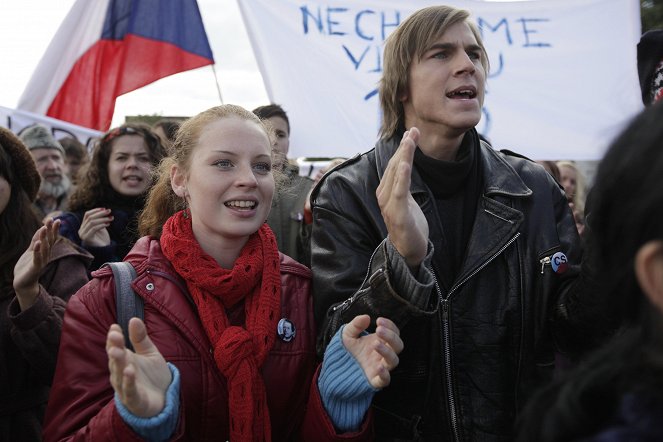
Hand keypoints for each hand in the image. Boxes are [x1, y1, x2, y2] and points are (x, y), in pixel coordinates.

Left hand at [13, 218, 60, 310]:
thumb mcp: (31, 251)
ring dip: (44, 238)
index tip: (56, 219)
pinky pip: (37, 258)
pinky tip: (37, 243)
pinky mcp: (35, 268)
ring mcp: (41, 262)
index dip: (53, 229)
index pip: (50, 238)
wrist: (23, 283)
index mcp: (45, 252)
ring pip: (44, 248)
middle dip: (50, 230)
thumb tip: (41, 228)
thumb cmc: (27, 267)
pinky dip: (37, 251)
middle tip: (52, 220)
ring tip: (44, 228)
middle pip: (49, 241)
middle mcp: (46, 256)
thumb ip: (36, 241)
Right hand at [79, 208, 111, 246]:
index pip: (87, 215)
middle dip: (100, 213)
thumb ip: (100, 220)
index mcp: (83, 226)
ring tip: (111, 218)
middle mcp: (81, 230)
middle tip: (109, 211)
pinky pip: (94, 228)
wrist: (103, 251)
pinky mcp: (87, 238)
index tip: (104, 208)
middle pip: (90, 217)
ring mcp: (83, 234)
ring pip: (92, 222)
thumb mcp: (101, 227)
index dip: (96, 210)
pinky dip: (101, 225)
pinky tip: (108, 224)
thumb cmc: (103, 239)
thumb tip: (104, 210)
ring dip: (103, 219)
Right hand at [106, 318, 171, 417]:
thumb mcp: (149, 352)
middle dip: (115, 348)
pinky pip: (130, 391)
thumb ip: (141, 338)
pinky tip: (130, 371)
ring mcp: (126, 388)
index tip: (115, 327)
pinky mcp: (135, 400)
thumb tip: (134, 319)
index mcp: (124, 360)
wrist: (165, 398)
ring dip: (118, 364)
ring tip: (119, 352)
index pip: (115, 347)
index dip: (114, 338)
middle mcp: (121, 374)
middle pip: (116, 360)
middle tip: (115, 336)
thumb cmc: (152, 375)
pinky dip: (128, 382)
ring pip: (119, 376)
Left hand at [343, 315, 402, 388]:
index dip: (390, 326)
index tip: (379, 321)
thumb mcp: (348, 334)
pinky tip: (379, 367)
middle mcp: (384, 354)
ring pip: (394, 360)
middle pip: (398, 345)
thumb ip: (356, 325)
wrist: (337, 367)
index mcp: (381, 341)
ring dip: (387, 351)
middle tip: (379, 330)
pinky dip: (385, 374)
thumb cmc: (347, 349)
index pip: (394, 332)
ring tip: (375, 344)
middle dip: (391, 336)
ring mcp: (381, 367)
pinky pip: (385, 380)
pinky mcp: (375, 380)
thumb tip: (366, 317)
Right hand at [376, 128, 428, 268]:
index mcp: (386, 191)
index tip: (411, 132)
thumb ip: (402, 184)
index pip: (394, 164)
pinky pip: (399, 191)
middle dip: (404, 146)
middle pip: (395, 165)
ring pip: (396, 174)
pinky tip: (406, 163)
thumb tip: (405, 166)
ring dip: (404, 155)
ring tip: (410, 140)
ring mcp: (389, 204)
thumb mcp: (405, 200)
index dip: (402, 148)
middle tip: (414, 130)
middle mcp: (384, 195)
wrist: (409, 252)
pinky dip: (402, 176)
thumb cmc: (408, 225)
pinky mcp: (397, 214)